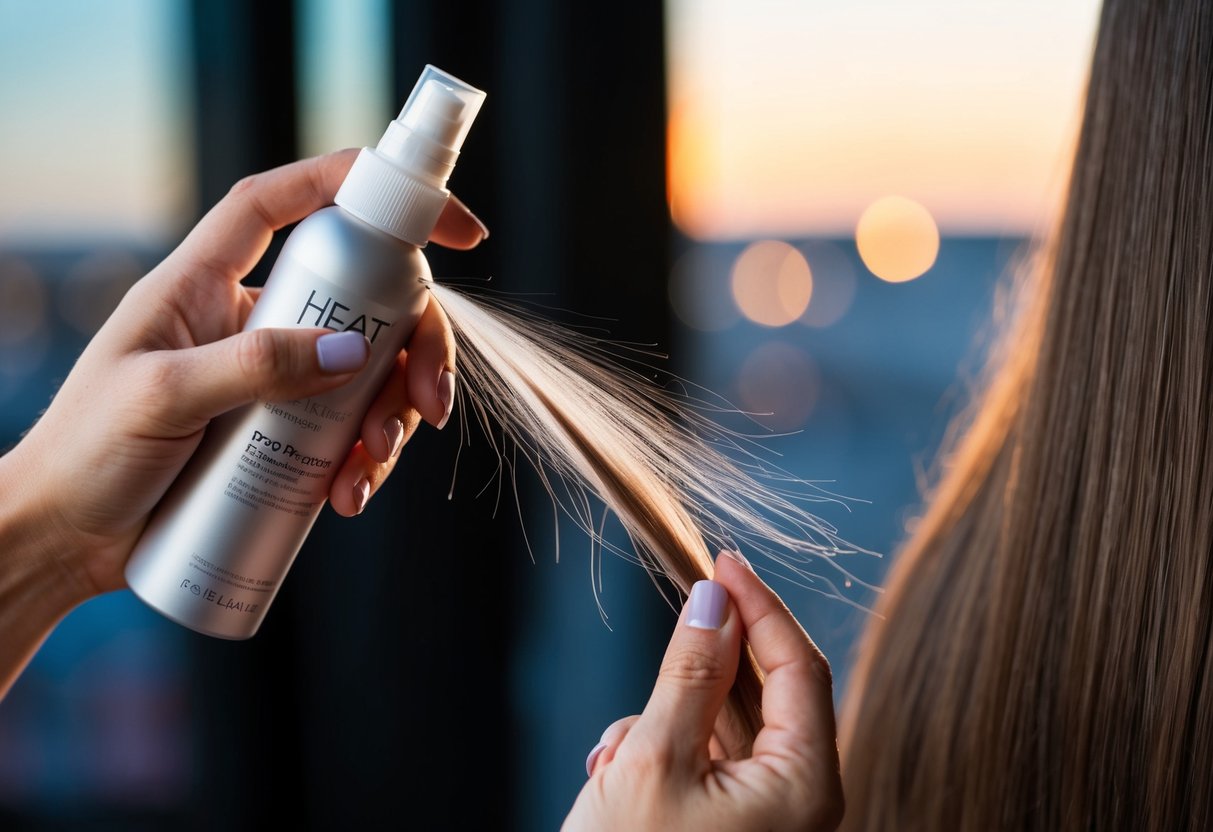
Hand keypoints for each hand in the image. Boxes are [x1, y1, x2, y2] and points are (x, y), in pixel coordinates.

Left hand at [0, 148, 486, 602]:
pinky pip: (350, 431)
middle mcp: (249, 319)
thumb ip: (254, 366)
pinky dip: (367, 461)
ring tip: (368, 470)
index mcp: (205, 281)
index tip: (444, 221)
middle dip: (414, 345)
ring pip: (370, 371)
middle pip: (364, 296)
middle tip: (430, 399)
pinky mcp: (285, 434)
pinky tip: (348, 496)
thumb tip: (354, 350)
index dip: (363, 186)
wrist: (64, 543)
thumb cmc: (85, 458)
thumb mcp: (161, 398)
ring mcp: (274, 377)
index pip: (288, 203)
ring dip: (393, 417)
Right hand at [564, 552, 843, 831]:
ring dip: (667, 713)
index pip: (799, 666)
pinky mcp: (728, 825)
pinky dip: (660, 748)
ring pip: (724, 724)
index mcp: (803, 786)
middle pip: (763, 692)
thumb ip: (690, 672)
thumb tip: (713, 598)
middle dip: (701, 664)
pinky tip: (614, 767)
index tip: (722, 559)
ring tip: (617, 748)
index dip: (760, 604)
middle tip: (670, 620)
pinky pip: (705, 760)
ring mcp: (764, 816)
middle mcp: (797, 801)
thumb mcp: (654, 758)